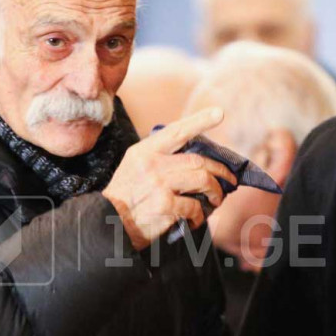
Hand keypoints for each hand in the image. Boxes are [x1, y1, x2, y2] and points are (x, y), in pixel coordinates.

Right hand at [103, 108, 236, 250]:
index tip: (219, 113)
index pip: (176, 131)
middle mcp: (152, 164)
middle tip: (229, 181)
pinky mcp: (164, 206)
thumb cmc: (125, 196)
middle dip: (220, 171)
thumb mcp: (134, 167)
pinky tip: (196, 219)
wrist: (106, 222)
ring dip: (215, 192)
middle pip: (198, 161)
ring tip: (216, 200)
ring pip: (202, 180)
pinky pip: (194, 206)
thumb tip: (194, 158)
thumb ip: (158, 158)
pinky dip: (200, 215)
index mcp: (144, 151)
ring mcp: (158, 184)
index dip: (200, 121)